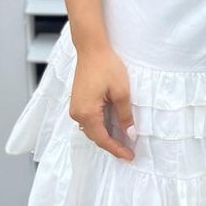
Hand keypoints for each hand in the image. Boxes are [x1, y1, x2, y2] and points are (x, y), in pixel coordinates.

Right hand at [69, 45, 135, 160]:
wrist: (92, 49)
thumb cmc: (106, 66)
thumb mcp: (122, 92)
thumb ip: (125, 115)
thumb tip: (129, 133)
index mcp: (87, 113)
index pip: (103, 139)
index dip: (117, 149)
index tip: (130, 156)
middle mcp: (77, 113)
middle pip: (95, 137)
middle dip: (112, 145)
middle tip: (129, 152)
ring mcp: (76, 107)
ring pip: (92, 130)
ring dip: (107, 136)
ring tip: (123, 142)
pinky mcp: (78, 101)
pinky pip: (90, 121)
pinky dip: (101, 127)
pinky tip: (113, 127)